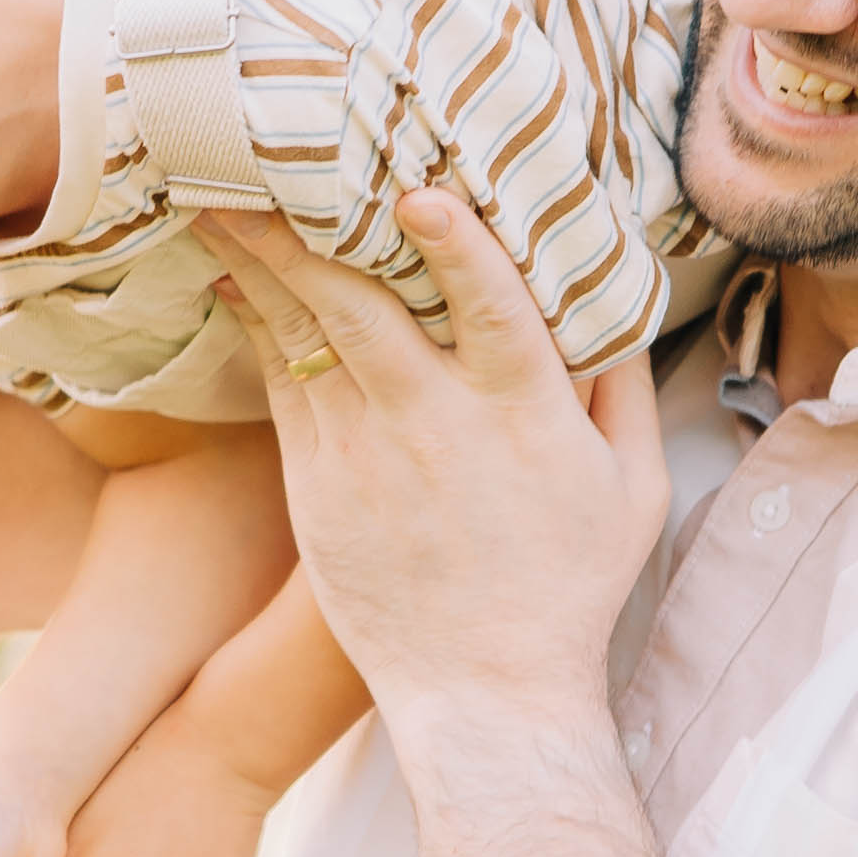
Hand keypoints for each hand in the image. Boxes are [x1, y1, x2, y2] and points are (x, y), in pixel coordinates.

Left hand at [193, 188, 668, 737]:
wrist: (484, 693)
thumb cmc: (569, 586)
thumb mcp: (633, 486)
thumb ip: (621, 387)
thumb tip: (609, 298)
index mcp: (524, 414)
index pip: (492, 306)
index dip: (457, 242)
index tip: (419, 188)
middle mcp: (437, 425)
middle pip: (363, 304)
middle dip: (305, 230)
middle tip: (262, 164)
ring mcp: (367, 456)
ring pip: (307, 334)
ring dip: (263, 263)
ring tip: (223, 202)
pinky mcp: (318, 487)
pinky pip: (282, 384)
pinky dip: (260, 326)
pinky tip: (239, 285)